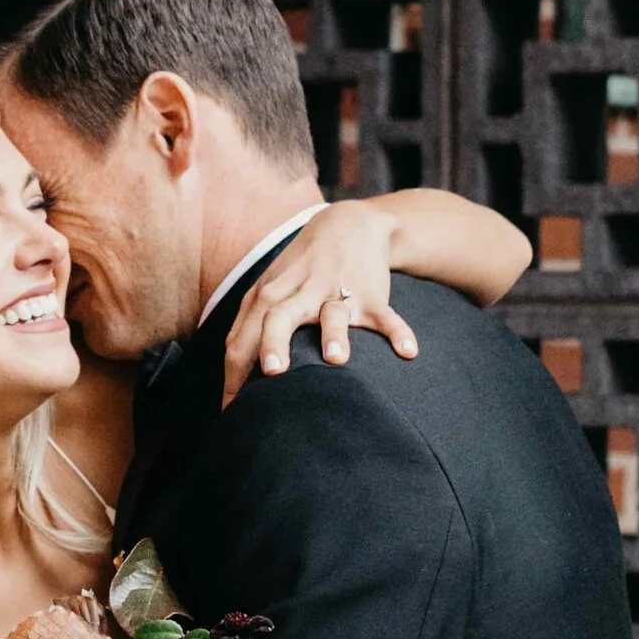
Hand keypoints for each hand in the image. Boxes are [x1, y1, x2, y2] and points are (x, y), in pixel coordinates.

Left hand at [221, 203, 418, 402]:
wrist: (350, 225)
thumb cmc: (302, 268)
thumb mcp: (269, 287)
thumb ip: (248, 327)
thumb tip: (230, 375)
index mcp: (269, 295)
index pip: (244, 336)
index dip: (235, 375)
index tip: (232, 413)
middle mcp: (300, 293)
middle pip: (279, 317)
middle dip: (274, 343)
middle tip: (273, 373)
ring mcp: (337, 292)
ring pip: (333, 313)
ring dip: (335, 335)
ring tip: (337, 360)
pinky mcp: (371, 294)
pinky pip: (385, 315)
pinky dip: (397, 331)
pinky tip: (408, 352)